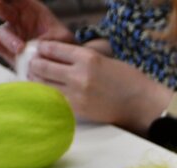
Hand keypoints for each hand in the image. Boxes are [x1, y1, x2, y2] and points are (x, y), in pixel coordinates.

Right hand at [0, 0, 73, 65]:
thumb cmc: (64, 46)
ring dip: (9, 39)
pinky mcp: (8, 49)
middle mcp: (19, 20)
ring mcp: (13, 34)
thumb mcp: (62, 39)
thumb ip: (50, 40)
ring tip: (20, 48)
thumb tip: (39, 49)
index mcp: (33, 11)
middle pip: (5, 10)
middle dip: (1, 7)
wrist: (63, 63)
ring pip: (4, 32)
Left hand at [28, 41, 171, 130]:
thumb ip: (82, 58)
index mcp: (87, 58)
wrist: (141, 104)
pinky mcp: (78, 109)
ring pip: (43, 85)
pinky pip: (53, 100)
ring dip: (37, 81)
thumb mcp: (105, 60)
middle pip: (42, 66)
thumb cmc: (128, 81)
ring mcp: (77, 94)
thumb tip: (58, 58)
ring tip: (38, 79)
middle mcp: (79, 75)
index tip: (40, 51)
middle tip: (34, 66)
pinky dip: (47, 96)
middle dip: (35, 65)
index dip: (42, 49)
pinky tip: (47, 93)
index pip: (52, 49)